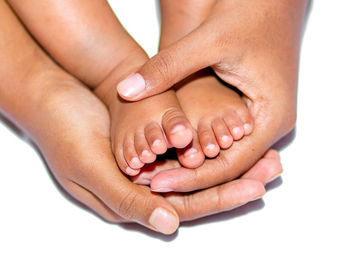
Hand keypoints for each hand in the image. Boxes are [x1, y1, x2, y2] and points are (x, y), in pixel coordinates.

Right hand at [29, 78, 281, 232]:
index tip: (256, 187)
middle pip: (199, 190)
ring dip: (231, 162)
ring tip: (266, 155)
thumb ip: (127, 199)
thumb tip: (170, 225)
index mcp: (127, 201)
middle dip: (237, 181)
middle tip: (274, 169)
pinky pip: (189, 148)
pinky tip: (235, 137)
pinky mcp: (153, 143)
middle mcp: (143, 187)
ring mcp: (150, 165)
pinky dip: (214, 144)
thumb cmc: (64, 131)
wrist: (52, 95)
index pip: (183, 207)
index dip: (220, 198)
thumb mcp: (89, 168)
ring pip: (198, 169)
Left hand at [117, 0, 306, 190]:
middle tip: (150, 183)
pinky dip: (199, 147)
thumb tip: (124, 91)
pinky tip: (172, 150)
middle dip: (189, 177)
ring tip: (156, 173)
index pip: (229, 167)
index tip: (156, 184)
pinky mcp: (251, 111)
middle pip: (227, 167)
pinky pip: (225, 140)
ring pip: (225, 156)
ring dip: (192, 165)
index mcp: (271, 117)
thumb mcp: (207, 41)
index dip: (190, 178)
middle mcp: (271, 125)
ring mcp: (263, 119)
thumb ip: (165, 68)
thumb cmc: (250, 13)